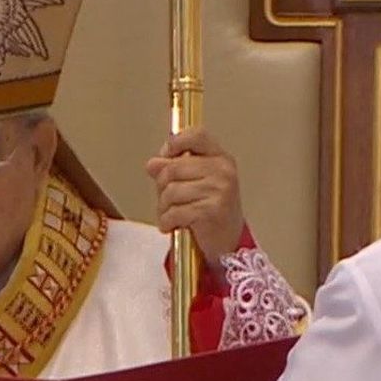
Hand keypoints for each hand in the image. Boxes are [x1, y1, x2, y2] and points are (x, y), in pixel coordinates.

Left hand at [145, 127, 244, 268]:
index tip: (166, 156)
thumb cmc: (210, 210)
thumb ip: (174, 169)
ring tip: (171, 214)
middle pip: (172, 168)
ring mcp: (219, 191)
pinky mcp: (210, 212)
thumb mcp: (195, 184)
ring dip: (163, 207)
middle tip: (167, 200)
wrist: (228, 244)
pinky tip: (172, 226)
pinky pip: (173, 212)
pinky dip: (166, 221)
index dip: (175, 143)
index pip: (197, 136)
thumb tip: (153, 163)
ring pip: (170, 191)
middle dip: (162, 187)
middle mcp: (223, 171)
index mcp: (221, 158)